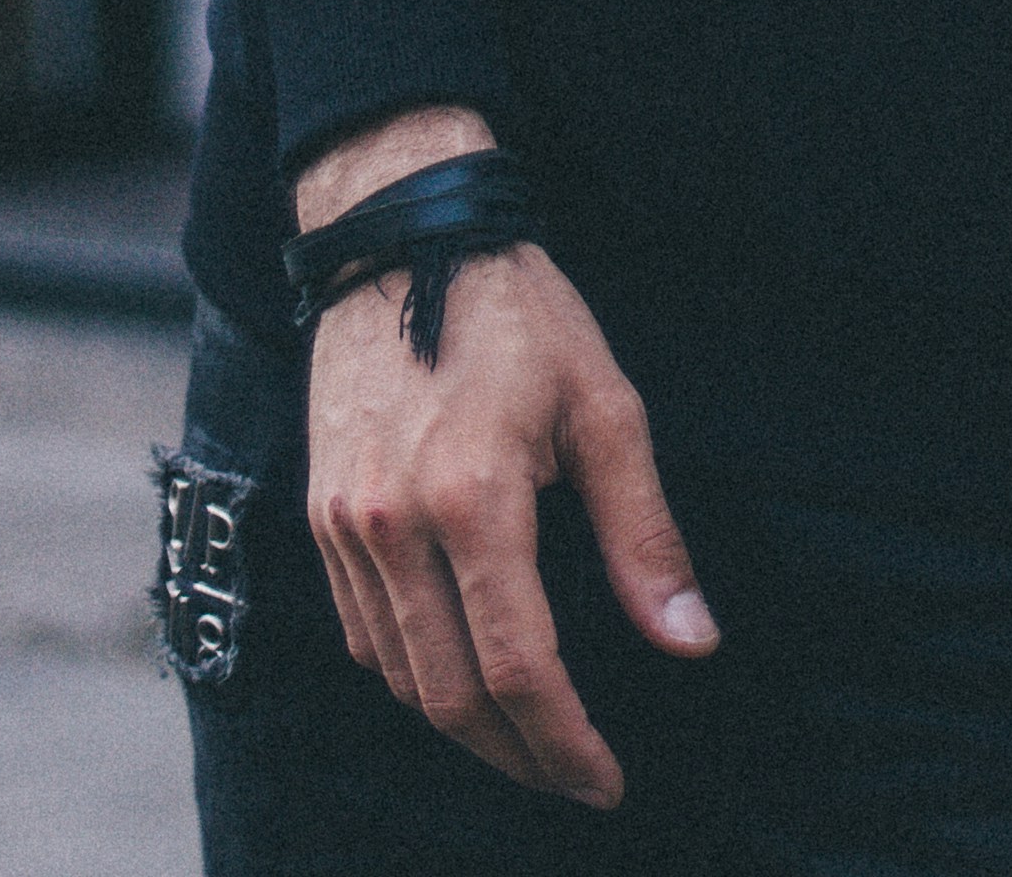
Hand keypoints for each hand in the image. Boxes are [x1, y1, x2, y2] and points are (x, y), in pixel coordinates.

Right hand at [295, 109, 716, 804]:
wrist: (401, 229)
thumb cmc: (515, 309)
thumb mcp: (603, 404)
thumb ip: (644, 533)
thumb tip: (691, 640)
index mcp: (474, 498)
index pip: (517, 668)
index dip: (565, 744)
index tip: (606, 781)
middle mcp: (394, 523)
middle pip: (450, 695)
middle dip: (517, 756)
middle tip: (572, 775)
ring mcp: (345, 521)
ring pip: (399, 675)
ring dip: (463, 724)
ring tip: (526, 737)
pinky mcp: (320, 510)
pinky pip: (361, 631)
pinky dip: (410, 674)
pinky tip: (458, 671)